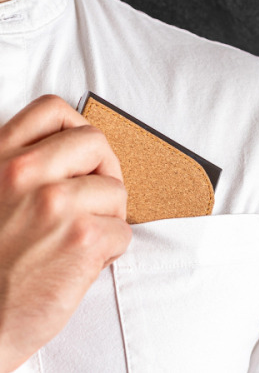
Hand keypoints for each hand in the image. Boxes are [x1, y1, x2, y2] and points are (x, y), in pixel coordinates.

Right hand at [0, 95, 131, 372]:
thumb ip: (20, 169)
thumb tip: (73, 156)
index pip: (52, 110)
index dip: (76, 129)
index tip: (80, 154)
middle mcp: (23, 175)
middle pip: (96, 143)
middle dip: (103, 171)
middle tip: (95, 198)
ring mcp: (55, 204)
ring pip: (115, 190)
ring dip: (107, 218)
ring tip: (81, 240)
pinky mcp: (82, 239)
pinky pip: (124, 230)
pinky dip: (111, 250)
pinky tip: (84, 262)